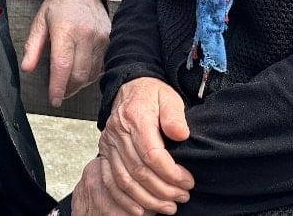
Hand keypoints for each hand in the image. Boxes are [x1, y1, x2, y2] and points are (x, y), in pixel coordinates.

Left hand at [19, 0, 110, 105]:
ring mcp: (101, 38)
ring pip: (91, 73)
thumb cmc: (57, 6)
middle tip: (58, 93)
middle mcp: (86, 35)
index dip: (58, 87)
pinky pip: (101, 66)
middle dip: (67, 88)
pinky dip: (90, 74)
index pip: (62, 65)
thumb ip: (32, 47)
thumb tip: (26, 69)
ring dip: (79, 83)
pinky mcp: (109, 40)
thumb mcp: (39, 22)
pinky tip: (80, 72)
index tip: (53, 100)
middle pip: (79, 74)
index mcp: (65, 30)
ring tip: (68, 83)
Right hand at [91, 77, 193, 212]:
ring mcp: (109, 145)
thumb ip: (175, 116)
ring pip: (124, 181)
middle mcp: (118, 133)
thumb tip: (180, 134)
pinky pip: (111, 182)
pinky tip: (142, 209)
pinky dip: (125, 200)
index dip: (171, 173)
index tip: (187, 181)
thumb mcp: (169, 97)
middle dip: (163, 190)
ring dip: (147, 199)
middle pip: (139, 171)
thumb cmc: (152, 95)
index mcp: (135, 117)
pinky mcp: (105, 154)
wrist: (130, 88)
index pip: (152, 154)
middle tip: (182, 197)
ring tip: (169, 207)